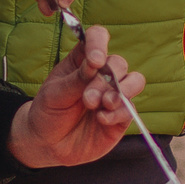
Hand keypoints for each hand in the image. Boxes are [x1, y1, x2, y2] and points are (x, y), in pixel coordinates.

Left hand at [8, 24, 148, 168]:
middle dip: (105, 81)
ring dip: (120, 92)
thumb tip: (96, 63)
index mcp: (83, 60)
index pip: (97, 38)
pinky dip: (118, 113)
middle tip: (87, 99)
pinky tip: (101, 119)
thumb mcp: (55, 94)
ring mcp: (114, 94)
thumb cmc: (49, 112)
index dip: (99, 43)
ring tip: (102, 105)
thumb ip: (77, 79)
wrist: (49, 145)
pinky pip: (131, 108)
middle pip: (118, 63)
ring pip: (135, 80)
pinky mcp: (122, 116)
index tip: (95, 60)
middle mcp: (102, 74)